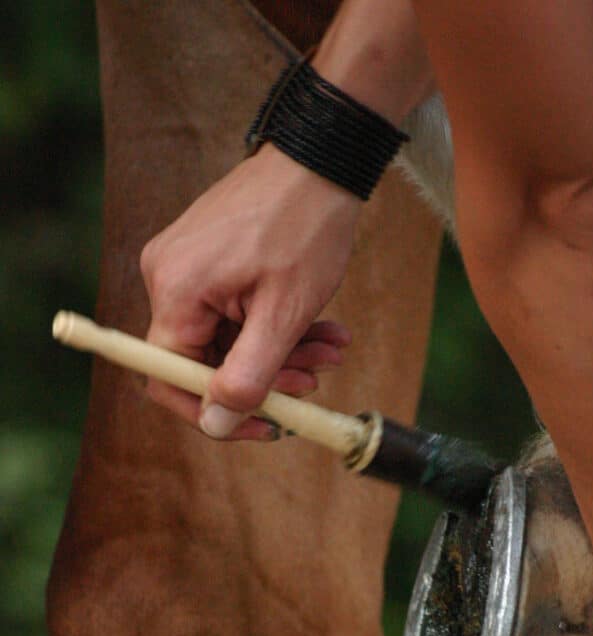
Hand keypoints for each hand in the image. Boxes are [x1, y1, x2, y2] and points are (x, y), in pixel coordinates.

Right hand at [140, 144, 362, 439]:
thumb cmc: (305, 228)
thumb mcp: (283, 316)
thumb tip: (216, 424)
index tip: (264, 425)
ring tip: (332, 348)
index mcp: (175, 290)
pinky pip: (235, 310)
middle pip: (204, 358)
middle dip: (265, 376)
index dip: (215, 411)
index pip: (170, 378)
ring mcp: (187, 263)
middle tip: (315, 379)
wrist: (321, 158)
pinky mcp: (208, 257)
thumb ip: (247, 376)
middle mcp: (167, 276)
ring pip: (228, 337)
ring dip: (282, 351)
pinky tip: (321, 327)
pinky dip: (276, 323)